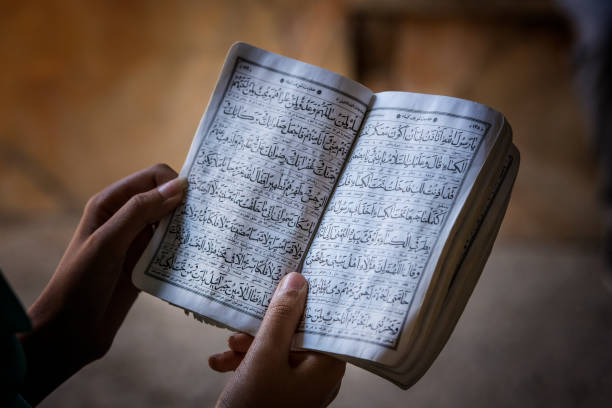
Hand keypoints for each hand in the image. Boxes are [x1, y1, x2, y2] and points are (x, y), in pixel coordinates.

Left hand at [18, 163, 186, 404]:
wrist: (70, 331)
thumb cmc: (80, 281)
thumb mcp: (109, 241)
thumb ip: (140, 211)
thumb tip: (180, 186)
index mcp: (111, 203)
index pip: (153, 178)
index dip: (175, 184)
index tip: (197, 202)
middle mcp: (125, 218)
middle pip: (166, 198)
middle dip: (187, 205)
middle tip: (210, 219)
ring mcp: (137, 242)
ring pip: (172, 224)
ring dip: (188, 228)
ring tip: (208, 238)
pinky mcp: (146, 264)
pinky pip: (172, 248)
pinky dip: (185, 249)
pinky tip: (197, 257)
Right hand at [209, 272, 345, 407]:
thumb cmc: (256, 406)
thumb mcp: (264, 355)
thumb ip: (281, 316)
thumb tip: (297, 280)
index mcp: (326, 363)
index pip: (324, 319)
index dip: (308, 298)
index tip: (293, 278)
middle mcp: (318, 373)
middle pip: (296, 332)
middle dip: (265, 327)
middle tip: (244, 323)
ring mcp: (300, 385)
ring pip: (278, 349)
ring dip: (250, 345)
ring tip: (228, 347)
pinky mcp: (281, 392)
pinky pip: (268, 367)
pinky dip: (247, 362)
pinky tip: (222, 363)